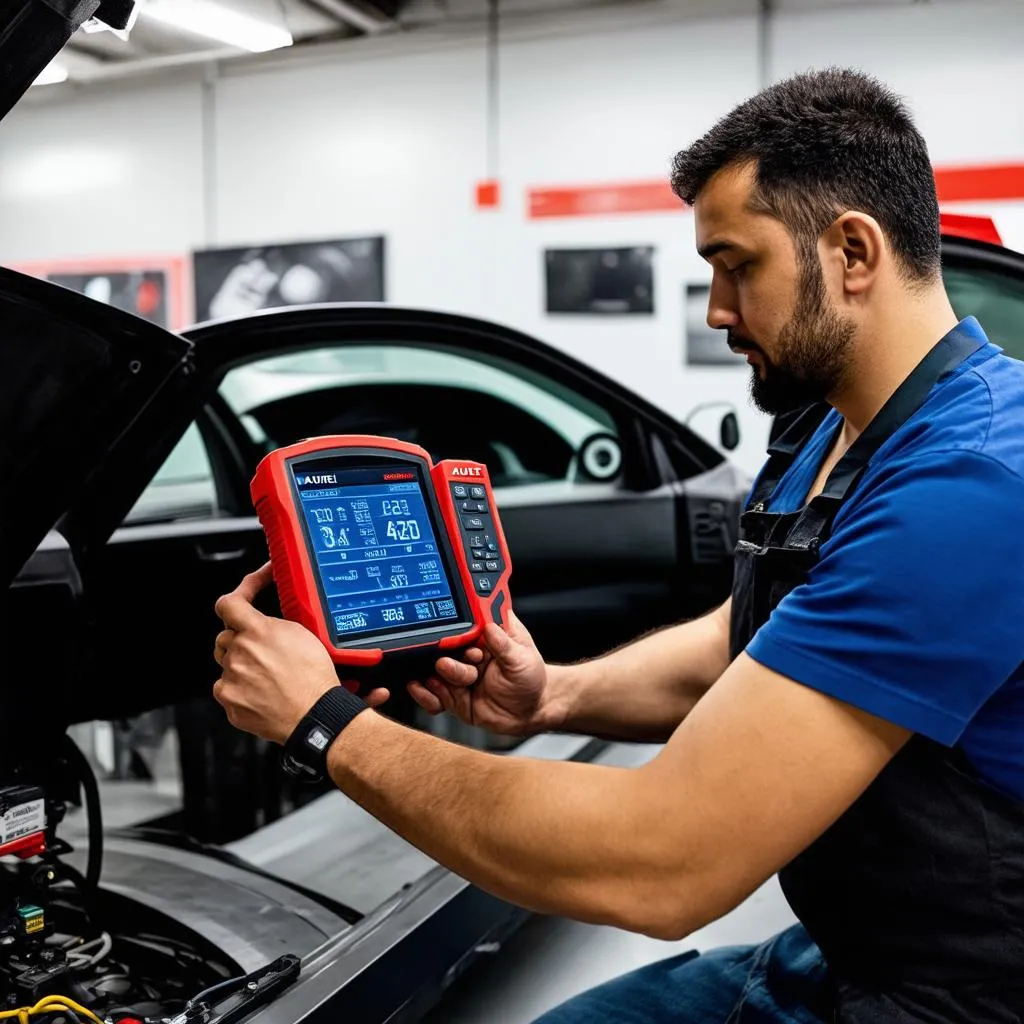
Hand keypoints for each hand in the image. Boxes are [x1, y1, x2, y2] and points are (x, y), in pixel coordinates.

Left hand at [212, 563, 388, 743]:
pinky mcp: (229, 699)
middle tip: (261, 649)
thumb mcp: (304, 636)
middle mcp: (240, 652)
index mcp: (259, 632)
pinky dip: (239, 688)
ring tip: (266, 675)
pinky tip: (260, 691)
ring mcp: (231, 677)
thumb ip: (275, 625)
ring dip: (241, 664)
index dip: (237, 595)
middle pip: (226, 636)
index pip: (229, 603)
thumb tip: (265, 621)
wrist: (313, 714)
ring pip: (226, 663)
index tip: (246, 593)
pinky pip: (225, 687)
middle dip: (240, 640)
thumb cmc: (314, 679)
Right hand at [409, 612, 555, 735]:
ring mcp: (458, 674)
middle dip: (442, 654)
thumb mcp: (523, 659)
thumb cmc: (529, 679)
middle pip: (443, 647)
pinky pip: (432, 694)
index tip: (455, 633)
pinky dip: (426, 695)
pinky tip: (429, 694)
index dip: (457, 626)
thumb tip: (490, 625)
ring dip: (437, 675)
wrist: (528, 713)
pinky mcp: (452, 696)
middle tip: (445, 662)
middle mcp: (467, 652)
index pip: (464, 623)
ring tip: (440, 677)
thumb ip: (504, 645)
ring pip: (435, 671)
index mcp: (484, 635)